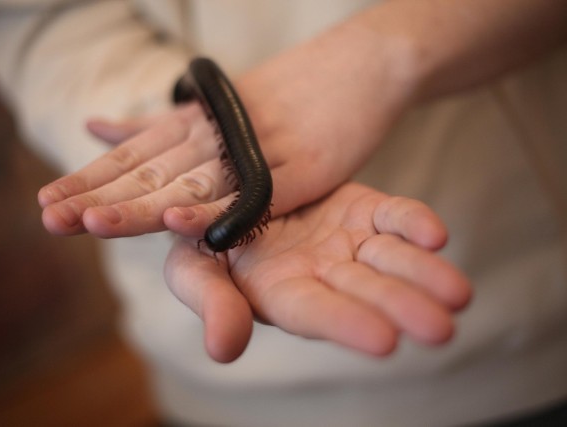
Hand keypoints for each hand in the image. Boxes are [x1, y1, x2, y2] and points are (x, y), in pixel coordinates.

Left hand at [37, 19, 413, 236]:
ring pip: (190, 182)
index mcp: (200, 123)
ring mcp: (260, 151)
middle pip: (150, 171)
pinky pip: (253, 195)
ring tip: (90, 224)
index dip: (89, 178)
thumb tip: (96, 126)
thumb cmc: (291, 93)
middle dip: (98, 196)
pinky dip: (213, 208)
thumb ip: (156, 125)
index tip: (46, 202)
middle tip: (48, 217)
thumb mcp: (216, 107)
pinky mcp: (301, 169)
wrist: (364, 65)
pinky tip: (177, 223)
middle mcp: (220, 135)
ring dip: (139, 205)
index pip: (134, 155)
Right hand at [163, 182, 471, 362]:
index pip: (315, 312)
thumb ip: (210, 303)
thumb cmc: (201, 237)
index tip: (383, 341)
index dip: (345, 324)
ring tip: (457, 294)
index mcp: (279, 291)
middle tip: (440, 328)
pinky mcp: (363, 209)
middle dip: (401, 308)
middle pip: (365, 292)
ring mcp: (347, 240)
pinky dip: (414, 223)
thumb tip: (223, 349)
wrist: (226, 189)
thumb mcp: (191, 267)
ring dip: (423, 274)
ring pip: (390, 259)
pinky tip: (435, 235)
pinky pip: (393, 216)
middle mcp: (321, 272)